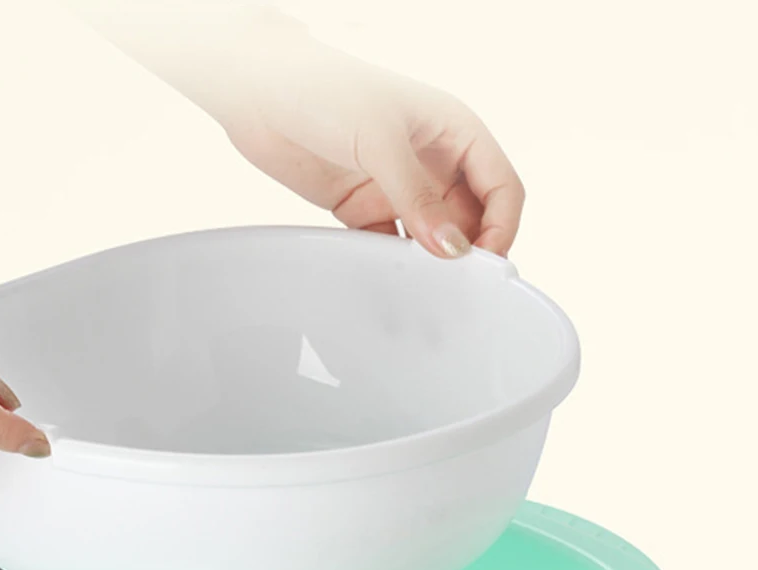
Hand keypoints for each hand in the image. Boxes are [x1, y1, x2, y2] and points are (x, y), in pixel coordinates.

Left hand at [72, 5, 523, 255]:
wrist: (256, 94)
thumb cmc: (323, 88)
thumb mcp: (380, 139)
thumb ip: (416, 197)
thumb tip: (450, 248)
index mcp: (454, 132)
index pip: (500, 187)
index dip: (501, 227)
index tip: (483, 262)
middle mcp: (432, 162)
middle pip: (470, 220)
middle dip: (468, 253)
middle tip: (458, 288)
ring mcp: (397, 187)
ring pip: (431, 237)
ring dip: (431, 265)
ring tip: (426, 292)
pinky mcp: (363, 207)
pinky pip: (389, 246)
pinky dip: (393, 266)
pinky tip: (390, 281)